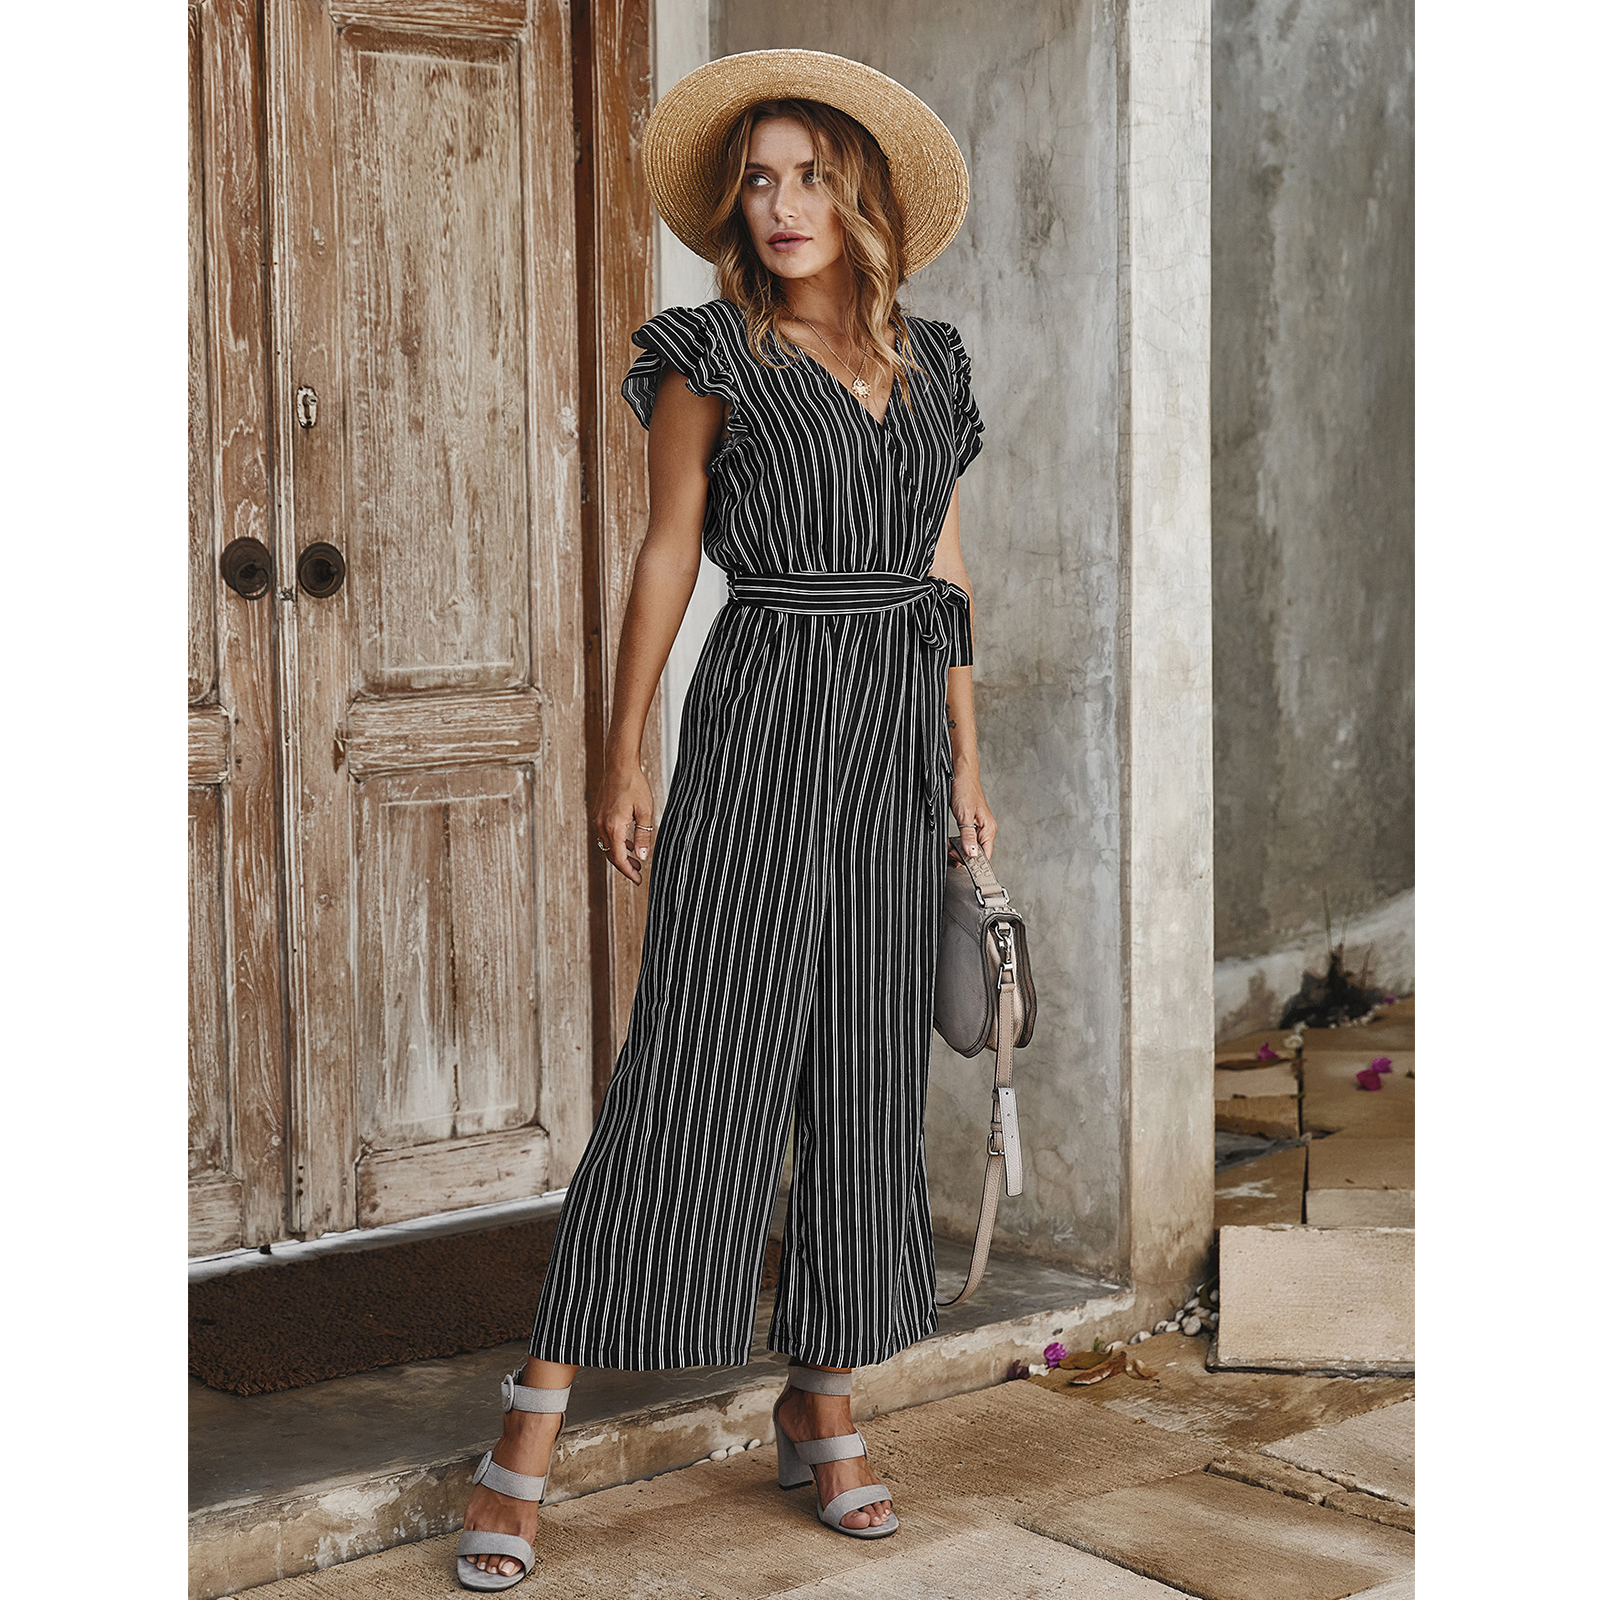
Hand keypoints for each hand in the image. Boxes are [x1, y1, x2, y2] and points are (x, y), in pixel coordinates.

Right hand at [593, 760, 654, 884]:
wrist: (620, 765)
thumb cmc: (634, 784)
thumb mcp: (646, 811)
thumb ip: (644, 835)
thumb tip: (642, 856)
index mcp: (614, 826)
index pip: (619, 858)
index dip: (628, 871)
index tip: (638, 880)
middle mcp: (603, 825)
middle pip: (611, 854)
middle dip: (625, 866)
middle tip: (638, 873)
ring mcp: (599, 819)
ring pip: (608, 845)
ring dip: (621, 854)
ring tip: (636, 860)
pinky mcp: (600, 814)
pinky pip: (606, 835)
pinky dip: (617, 843)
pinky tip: (629, 842)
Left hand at [950, 772, 995, 861]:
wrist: (960, 772)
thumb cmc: (964, 789)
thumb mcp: (964, 815)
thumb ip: (968, 837)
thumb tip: (972, 855)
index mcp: (988, 829)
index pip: (985, 856)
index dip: (971, 862)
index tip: (957, 861)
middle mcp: (986, 829)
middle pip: (976, 854)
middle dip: (961, 856)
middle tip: (949, 852)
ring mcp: (978, 827)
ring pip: (969, 847)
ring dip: (957, 849)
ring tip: (947, 846)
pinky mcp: (970, 823)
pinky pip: (965, 839)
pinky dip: (956, 842)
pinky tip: (949, 842)